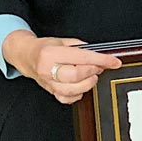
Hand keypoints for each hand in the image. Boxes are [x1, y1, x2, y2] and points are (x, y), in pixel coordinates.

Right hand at [1, 30, 121, 104]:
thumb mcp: (64, 41)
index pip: (81, 58)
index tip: (114, 62)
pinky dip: (78, 94)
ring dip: (87, 83)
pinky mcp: (50, 91)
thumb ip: (82, 47)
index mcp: (51, 53)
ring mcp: (48, 83)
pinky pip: (67, 99)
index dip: (102, 60)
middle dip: (93, 72)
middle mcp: (48, 69)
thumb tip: (100, 54)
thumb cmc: (45, 48)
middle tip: (98, 67)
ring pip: (72, 90)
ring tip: (90, 75)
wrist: (27, 56)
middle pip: (76, 76)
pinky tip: (80, 86)